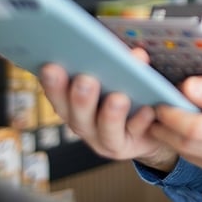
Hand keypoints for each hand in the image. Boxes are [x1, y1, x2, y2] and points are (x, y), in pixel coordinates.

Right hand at [38, 55, 177, 171]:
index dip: (52, 83)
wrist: (151, 127)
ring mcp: (105, 139)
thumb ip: (121, 63)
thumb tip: (135, 54)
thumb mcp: (120, 76)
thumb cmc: (129, 94)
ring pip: (105, 130)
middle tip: (85, 80)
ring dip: (111, 114)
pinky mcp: (129, 147)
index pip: (57, 95)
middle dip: (80, 98)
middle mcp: (84, 124)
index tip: (51, 66)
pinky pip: (134, 134)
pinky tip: (147, 110)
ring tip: (119, 98)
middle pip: (77, 115)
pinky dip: (140, 121)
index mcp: (72, 104)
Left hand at [151, 75, 201, 195]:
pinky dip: (191, 150)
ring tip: (169, 119)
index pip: (195, 128)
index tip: (163, 100)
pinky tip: (193, 135)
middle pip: (186, 145)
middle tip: (156, 108)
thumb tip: (192, 86)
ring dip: (174, 138)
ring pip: (190, 157)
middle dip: (165, 126)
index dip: (172, 114)